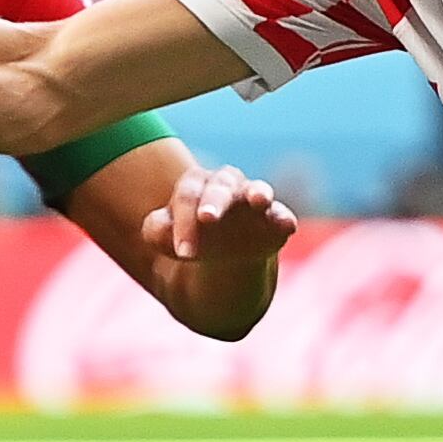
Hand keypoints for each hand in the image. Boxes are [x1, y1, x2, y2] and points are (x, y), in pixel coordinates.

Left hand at [142, 163, 298, 263]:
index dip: (184, 223)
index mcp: (195, 184)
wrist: (223, 257)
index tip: (183, 253)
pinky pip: (282, 214)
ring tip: (259, 201)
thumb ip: (156, 230)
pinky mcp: (275, 219)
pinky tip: (286, 226)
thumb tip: (160, 227)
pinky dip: (284, 218)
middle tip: (207, 219)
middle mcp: (226, 184)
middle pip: (219, 186)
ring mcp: (253, 199)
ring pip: (258, 189)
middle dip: (214, 202)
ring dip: (258, 193)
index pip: (187, 196)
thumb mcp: (164, 237)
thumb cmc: (191, 237)